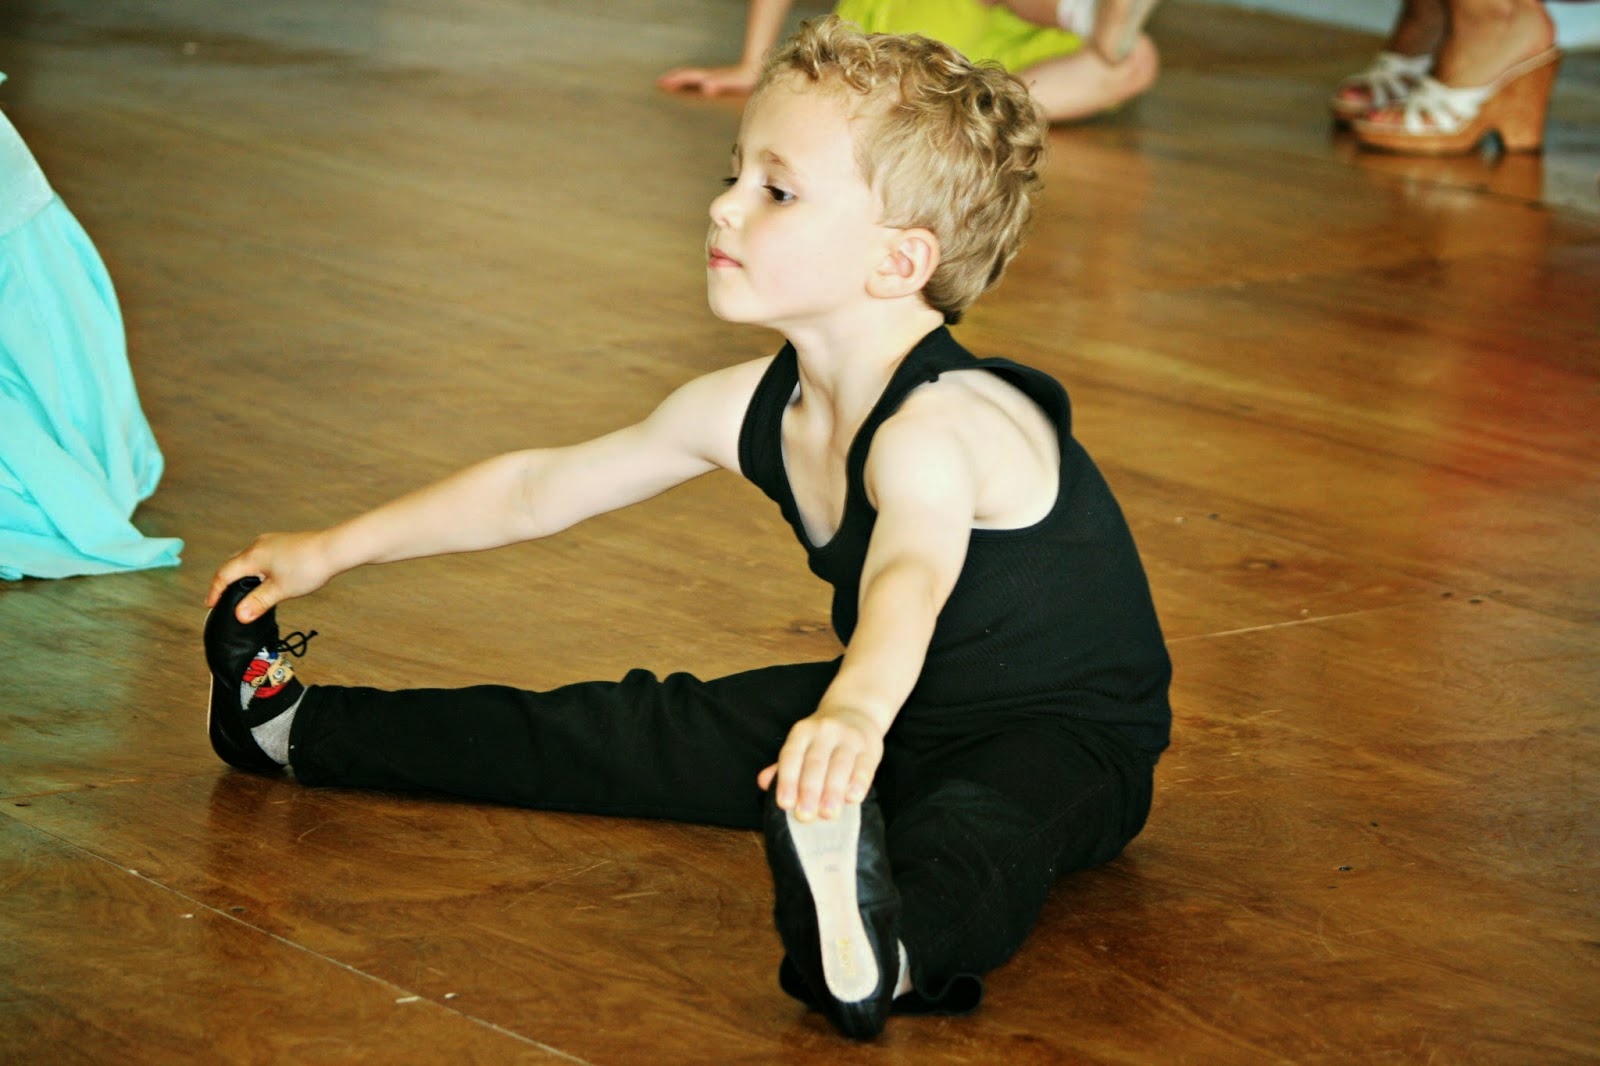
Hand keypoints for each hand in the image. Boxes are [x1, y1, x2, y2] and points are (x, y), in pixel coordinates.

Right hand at [205, 531, 335, 621]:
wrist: (334, 549)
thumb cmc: (308, 568)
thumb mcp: (280, 590)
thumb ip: (258, 602)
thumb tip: (239, 616)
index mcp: (252, 556)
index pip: (224, 574)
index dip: (215, 591)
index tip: (210, 605)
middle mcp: (257, 545)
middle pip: (232, 564)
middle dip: (225, 581)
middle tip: (221, 599)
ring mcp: (270, 542)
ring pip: (246, 559)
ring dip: (240, 574)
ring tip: (240, 591)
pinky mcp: (282, 542)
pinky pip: (259, 556)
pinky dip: (253, 568)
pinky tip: (262, 579)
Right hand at [655, 63, 761, 96]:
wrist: (756, 70)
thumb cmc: (745, 79)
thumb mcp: (732, 82)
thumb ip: (719, 83)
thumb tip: (705, 87)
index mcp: (708, 77)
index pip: (687, 77)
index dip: (673, 80)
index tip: (661, 83)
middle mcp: (708, 76)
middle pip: (686, 75)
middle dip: (672, 78)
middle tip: (659, 83)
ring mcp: (713, 77)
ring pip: (691, 77)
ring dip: (680, 80)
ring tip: (671, 84)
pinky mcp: (718, 81)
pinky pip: (699, 81)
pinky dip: (690, 83)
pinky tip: (693, 88)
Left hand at [758, 706, 884, 821]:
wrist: (856, 711)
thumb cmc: (822, 739)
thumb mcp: (800, 744)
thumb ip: (783, 766)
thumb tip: (763, 783)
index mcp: (802, 732)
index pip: (791, 756)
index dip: (787, 781)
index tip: (784, 804)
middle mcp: (824, 731)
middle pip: (815, 763)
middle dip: (809, 791)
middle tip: (805, 816)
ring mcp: (849, 738)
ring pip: (840, 765)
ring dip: (833, 792)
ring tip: (828, 814)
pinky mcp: (871, 748)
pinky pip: (864, 766)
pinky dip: (859, 783)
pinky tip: (853, 799)